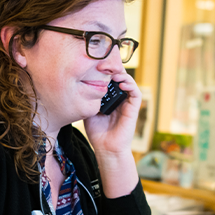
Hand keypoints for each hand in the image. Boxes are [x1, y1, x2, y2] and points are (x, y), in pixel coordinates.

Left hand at [82, 71, 141, 197]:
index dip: (106, 72)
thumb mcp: (88, 111)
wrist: (106, 149)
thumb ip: (88, 99)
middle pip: (120, 78)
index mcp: (110, 99)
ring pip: (129, 83)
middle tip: (106, 64)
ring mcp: (127, 104)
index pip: (110, 80)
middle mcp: (119, 99)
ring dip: (123, 75)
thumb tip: (79, 85)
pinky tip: (121, 83)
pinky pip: (136, 94)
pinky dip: (131, 86)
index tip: (98, 65)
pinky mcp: (133, 109)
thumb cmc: (97, 132)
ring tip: (114, 73)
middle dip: (114, 70)